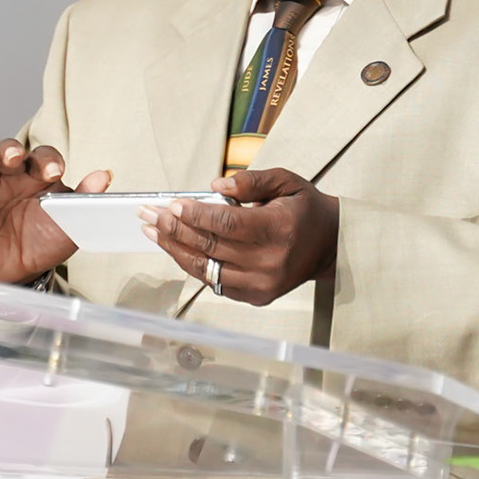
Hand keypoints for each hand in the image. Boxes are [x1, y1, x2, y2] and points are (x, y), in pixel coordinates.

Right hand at [0, 139, 110, 283]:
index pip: (40, 157)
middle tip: (13, 159)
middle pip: (4, 154)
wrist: (20, 273)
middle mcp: (8, 178)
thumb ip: (83, 199)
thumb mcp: (69, 223)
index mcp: (36, 175)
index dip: (46, 160)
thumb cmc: (45, 239)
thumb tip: (105, 175)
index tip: (53, 172)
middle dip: (8, 152)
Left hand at [140, 167, 338, 305]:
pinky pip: (214, 282)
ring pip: (206, 268)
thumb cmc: (305, 210)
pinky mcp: (256, 297)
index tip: (171, 204)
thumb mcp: (286, 182)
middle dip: (173, 228)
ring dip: (174, 249)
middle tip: (148, 214)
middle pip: (210, 246)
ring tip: (152, 231)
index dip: (195, 214)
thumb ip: (251, 181)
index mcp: (279, 230)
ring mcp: (262, 284)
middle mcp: (269, 262)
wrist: (330, 246)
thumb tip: (216, 184)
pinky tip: (175, 248)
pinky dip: (192, 264)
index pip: (227, 223)